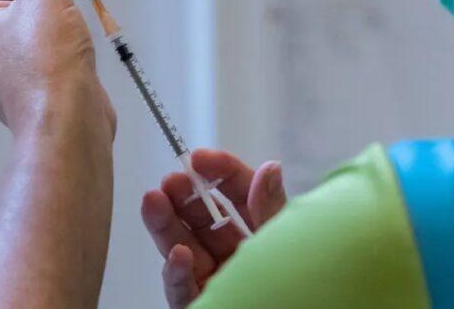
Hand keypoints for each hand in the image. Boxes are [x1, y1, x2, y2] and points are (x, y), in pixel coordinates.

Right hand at [141, 150, 286, 308]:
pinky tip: (177, 256)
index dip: (219, 172)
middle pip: (204, 220)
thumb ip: (272, 210)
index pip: (238, 195)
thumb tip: (268, 167)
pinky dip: (178, 274)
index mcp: (263, 236)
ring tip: (153, 201)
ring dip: (167, 226)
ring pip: (184, 249)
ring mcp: (216, 282)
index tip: (199, 158)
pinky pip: (184, 291)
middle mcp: (237, 258)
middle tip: (170, 180)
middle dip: (184, 197)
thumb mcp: (286, 245)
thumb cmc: (301, 290)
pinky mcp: (201, 305)